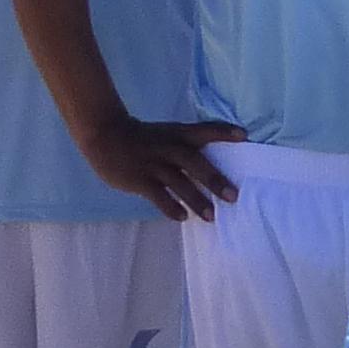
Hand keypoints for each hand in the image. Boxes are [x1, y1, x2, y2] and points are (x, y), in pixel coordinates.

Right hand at [80, 116, 245, 221]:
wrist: (104, 134)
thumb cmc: (142, 138)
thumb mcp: (165, 134)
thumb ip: (185, 147)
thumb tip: (210, 168)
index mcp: (176, 134)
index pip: (203, 130)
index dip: (222, 132)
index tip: (244, 136)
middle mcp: (168, 147)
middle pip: (194, 162)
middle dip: (214, 179)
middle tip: (233, 196)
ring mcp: (153, 164)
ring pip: (178, 182)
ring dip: (196, 199)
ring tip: (211, 216)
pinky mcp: (139, 179)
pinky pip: (158, 195)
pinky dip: (170, 207)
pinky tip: (183, 217)